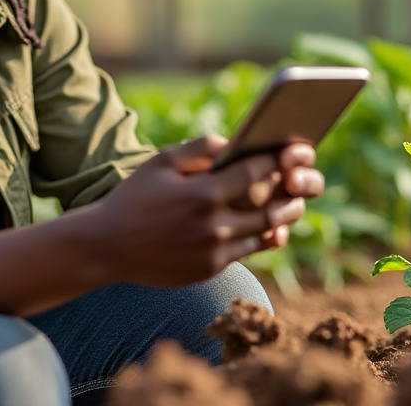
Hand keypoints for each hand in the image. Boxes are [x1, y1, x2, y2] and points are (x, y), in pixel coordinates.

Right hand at [82, 135, 322, 286]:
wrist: (107, 246)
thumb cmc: (134, 198)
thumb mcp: (160, 162)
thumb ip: (199, 147)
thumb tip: (232, 142)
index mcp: (202, 192)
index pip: (254, 172)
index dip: (277, 161)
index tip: (292, 152)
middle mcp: (213, 223)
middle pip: (269, 205)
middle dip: (290, 191)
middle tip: (303, 182)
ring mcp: (214, 250)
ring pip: (264, 231)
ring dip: (284, 217)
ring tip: (292, 206)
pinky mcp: (210, 268)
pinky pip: (247, 251)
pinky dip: (262, 238)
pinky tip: (269, 228)